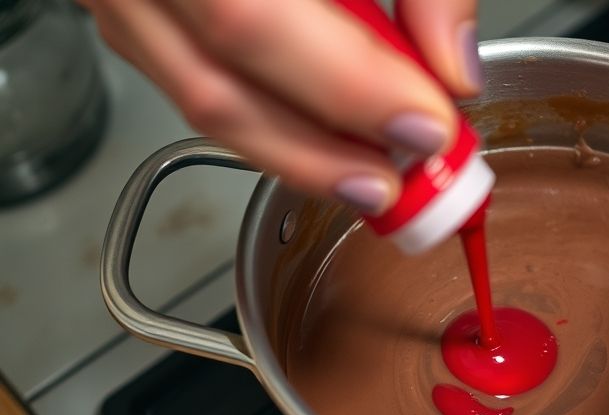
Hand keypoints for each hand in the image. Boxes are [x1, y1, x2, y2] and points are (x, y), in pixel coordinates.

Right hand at [79, 0, 480, 214]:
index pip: (255, 21)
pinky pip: (192, 85)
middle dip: (322, 151)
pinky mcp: (132, 16)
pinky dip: (269, 119)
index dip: (348, 88)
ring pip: (200, 100)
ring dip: (297, 152)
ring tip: (373, 172)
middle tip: (402, 180)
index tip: (426, 125)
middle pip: (218, 87)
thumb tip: (453, 68)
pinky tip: (328, 135)